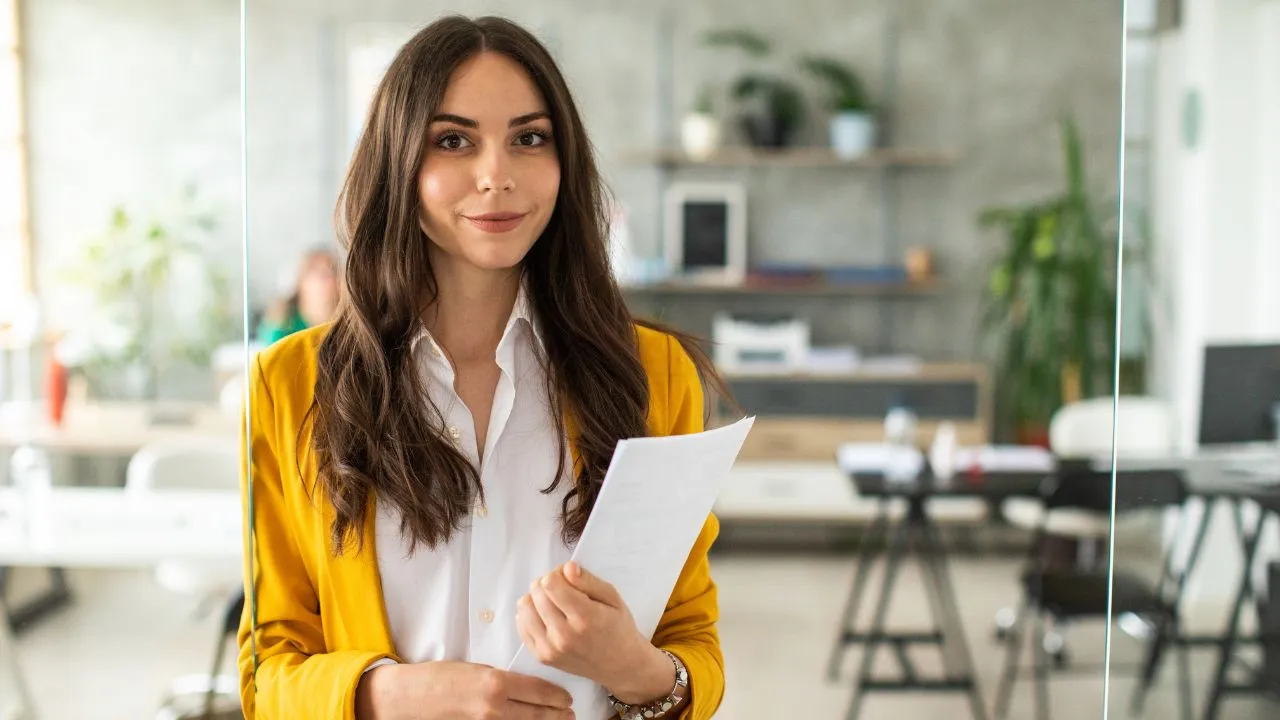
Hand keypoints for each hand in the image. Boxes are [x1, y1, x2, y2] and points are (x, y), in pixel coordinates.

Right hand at [355, 661, 573, 719]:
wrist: (412, 697)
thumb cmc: (441, 677)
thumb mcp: (477, 668)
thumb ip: (503, 678)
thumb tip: (526, 685)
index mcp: (496, 683)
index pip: (540, 691)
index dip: (558, 697)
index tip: (568, 698)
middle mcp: (495, 707)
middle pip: (538, 714)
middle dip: (558, 714)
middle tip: (571, 713)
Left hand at [516, 563, 672, 703]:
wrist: (619, 665)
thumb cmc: (618, 627)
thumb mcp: (613, 598)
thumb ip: (588, 581)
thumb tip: (566, 568)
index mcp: (585, 617)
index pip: (550, 583)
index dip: (557, 574)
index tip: (567, 579)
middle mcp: (564, 635)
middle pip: (536, 593)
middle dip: (546, 584)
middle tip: (562, 590)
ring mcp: (550, 649)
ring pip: (524, 608)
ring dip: (536, 598)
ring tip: (552, 602)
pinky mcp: (542, 657)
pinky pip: (521, 626)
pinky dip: (530, 615)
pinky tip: (545, 616)